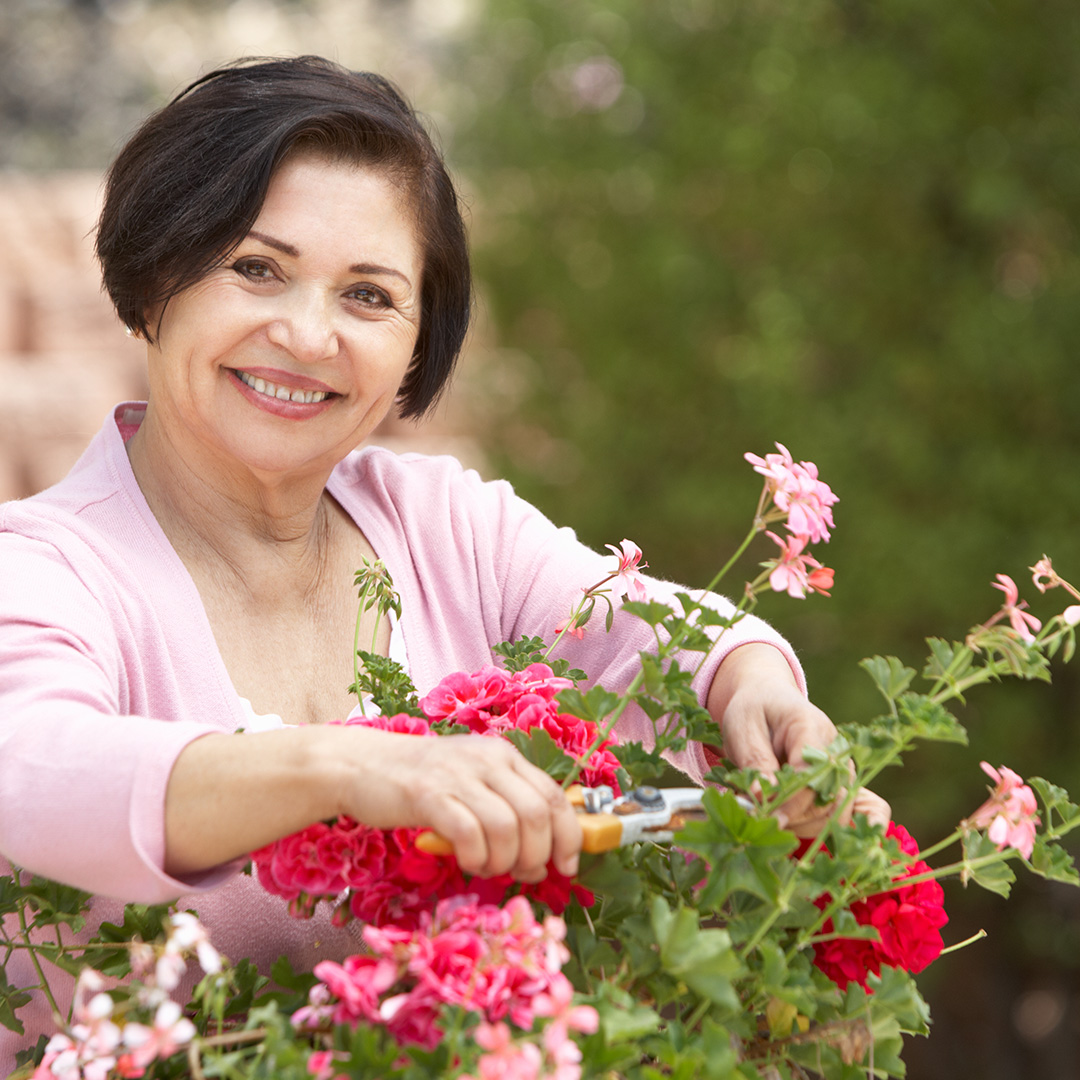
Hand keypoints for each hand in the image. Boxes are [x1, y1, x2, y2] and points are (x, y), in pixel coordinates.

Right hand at [332, 728, 582, 882]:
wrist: (363, 765)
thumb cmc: (422, 782)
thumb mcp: (473, 781)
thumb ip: (507, 804)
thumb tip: (546, 851)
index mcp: (505, 756)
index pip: (554, 795)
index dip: (569, 836)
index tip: (567, 866)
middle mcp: (488, 760)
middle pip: (537, 814)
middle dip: (537, 856)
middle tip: (522, 873)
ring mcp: (458, 775)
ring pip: (507, 827)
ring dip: (504, 861)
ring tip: (487, 868)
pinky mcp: (428, 794)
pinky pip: (469, 833)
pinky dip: (474, 857)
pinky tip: (465, 861)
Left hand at [706, 643, 890, 836]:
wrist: (768, 700)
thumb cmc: (754, 711)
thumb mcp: (743, 726)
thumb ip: (755, 761)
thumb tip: (763, 798)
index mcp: (811, 726)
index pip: (810, 775)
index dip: (789, 803)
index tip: (764, 816)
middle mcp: (837, 750)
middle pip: (827, 800)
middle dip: (793, 818)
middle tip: (759, 818)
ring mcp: (842, 769)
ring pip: (835, 814)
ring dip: (802, 826)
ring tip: (769, 816)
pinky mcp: (841, 783)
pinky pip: (848, 813)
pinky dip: (826, 827)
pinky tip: (809, 833)